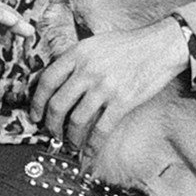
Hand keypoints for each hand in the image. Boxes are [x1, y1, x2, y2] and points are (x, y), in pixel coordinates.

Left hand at [31, 20, 190, 153]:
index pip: (46, 81)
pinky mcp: (122, 101)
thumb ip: (74, 60)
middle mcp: (87, 70)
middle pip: (58, 104)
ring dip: (70, 138)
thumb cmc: (127, 45)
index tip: (35, 115)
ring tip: (70, 144)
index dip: (37, 103)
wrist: (160, 46)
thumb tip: (56, 83)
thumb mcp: (94, 43)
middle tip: (52, 134)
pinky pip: (101, 129)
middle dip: (51, 125)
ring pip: (77, 120)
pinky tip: (89, 151)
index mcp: (77, 54)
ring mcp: (105, 87)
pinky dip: (92, 144)